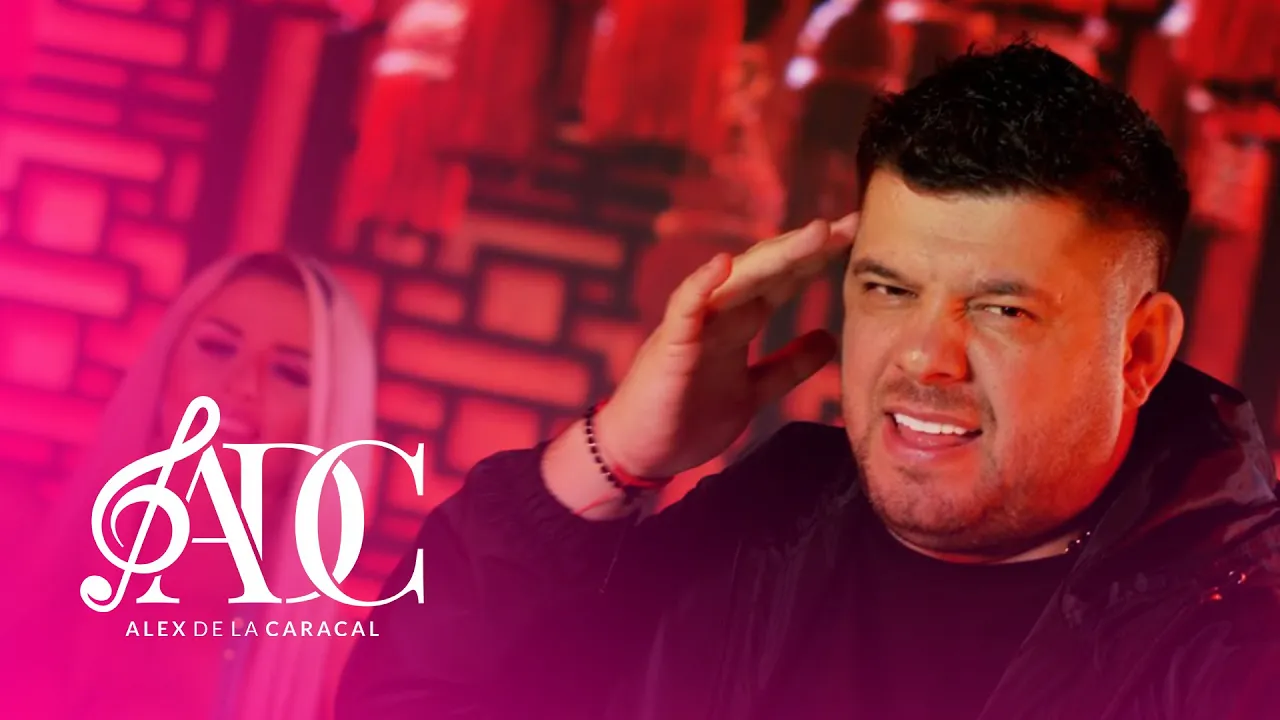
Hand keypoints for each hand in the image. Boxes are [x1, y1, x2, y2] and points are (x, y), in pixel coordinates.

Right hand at [594, 215, 856, 477]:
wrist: (641, 453)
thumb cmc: (688, 418)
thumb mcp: (753, 392)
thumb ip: (787, 366)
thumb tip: (829, 339)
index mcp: (738, 323)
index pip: (783, 281)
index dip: (817, 260)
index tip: (856, 238)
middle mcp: (718, 315)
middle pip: (766, 271)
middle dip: (806, 247)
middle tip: (849, 223)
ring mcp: (693, 326)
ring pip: (736, 281)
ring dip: (774, 256)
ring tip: (814, 233)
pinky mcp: (669, 346)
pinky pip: (684, 309)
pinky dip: (701, 284)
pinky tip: (723, 263)